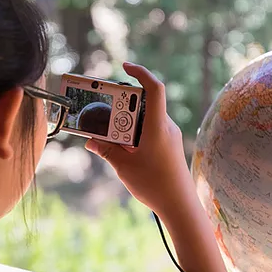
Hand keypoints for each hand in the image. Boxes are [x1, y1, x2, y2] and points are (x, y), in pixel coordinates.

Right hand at [85, 62, 195, 217]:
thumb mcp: (124, 166)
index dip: (140, 73)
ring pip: (144, 118)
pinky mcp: (166, 145)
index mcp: (158, 126)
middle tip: (101, 106)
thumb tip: (90, 140)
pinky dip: (132, 132)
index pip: (154, 89)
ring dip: (125, 121)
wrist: (180, 205)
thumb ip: (106, 150)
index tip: (125, 66)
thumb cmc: (155, 185)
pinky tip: (119, 145)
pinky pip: (147, 130)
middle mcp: (165, 126)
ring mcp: (167, 136)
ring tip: (106, 130)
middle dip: (121, 103)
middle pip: (143, 103)